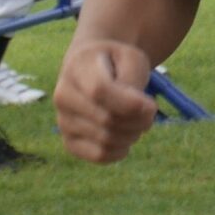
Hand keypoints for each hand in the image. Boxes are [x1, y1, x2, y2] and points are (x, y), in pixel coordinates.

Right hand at [55, 38, 158, 162]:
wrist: (93, 71)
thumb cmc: (117, 63)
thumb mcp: (131, 59)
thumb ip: (134, 79)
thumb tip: (140, 109)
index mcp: (77, 69)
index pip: (100, 91)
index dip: (131, 104)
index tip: (151, 105)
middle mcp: (63, 96)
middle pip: (108, 119)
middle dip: (139, 120)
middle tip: (149, 112)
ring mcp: (63, 121)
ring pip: (107, 140)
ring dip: (133, 134)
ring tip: (136, 120)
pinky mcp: (70, 141)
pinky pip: (100, 155)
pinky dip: (121, 150)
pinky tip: (126, 135)